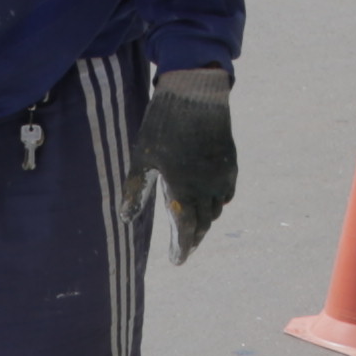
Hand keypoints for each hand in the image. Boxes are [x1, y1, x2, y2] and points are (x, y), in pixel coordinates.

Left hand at [144, 69, 237, 264]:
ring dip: (206, 221)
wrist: (196, 94)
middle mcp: (207, 188)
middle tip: (185, 247)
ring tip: (195, 226)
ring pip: (216, 210)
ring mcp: (221, 176)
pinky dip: (218, 203)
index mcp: (183, 189)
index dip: (181, 248)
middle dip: (193, 238)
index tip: (177, 261)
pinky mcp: (230, 163)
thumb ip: (136, 190)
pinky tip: (212, 202)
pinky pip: (226, 193)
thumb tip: (126, 218)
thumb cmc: (162, 125)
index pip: (184, 229)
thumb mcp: (142, 158)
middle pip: (203, 224)